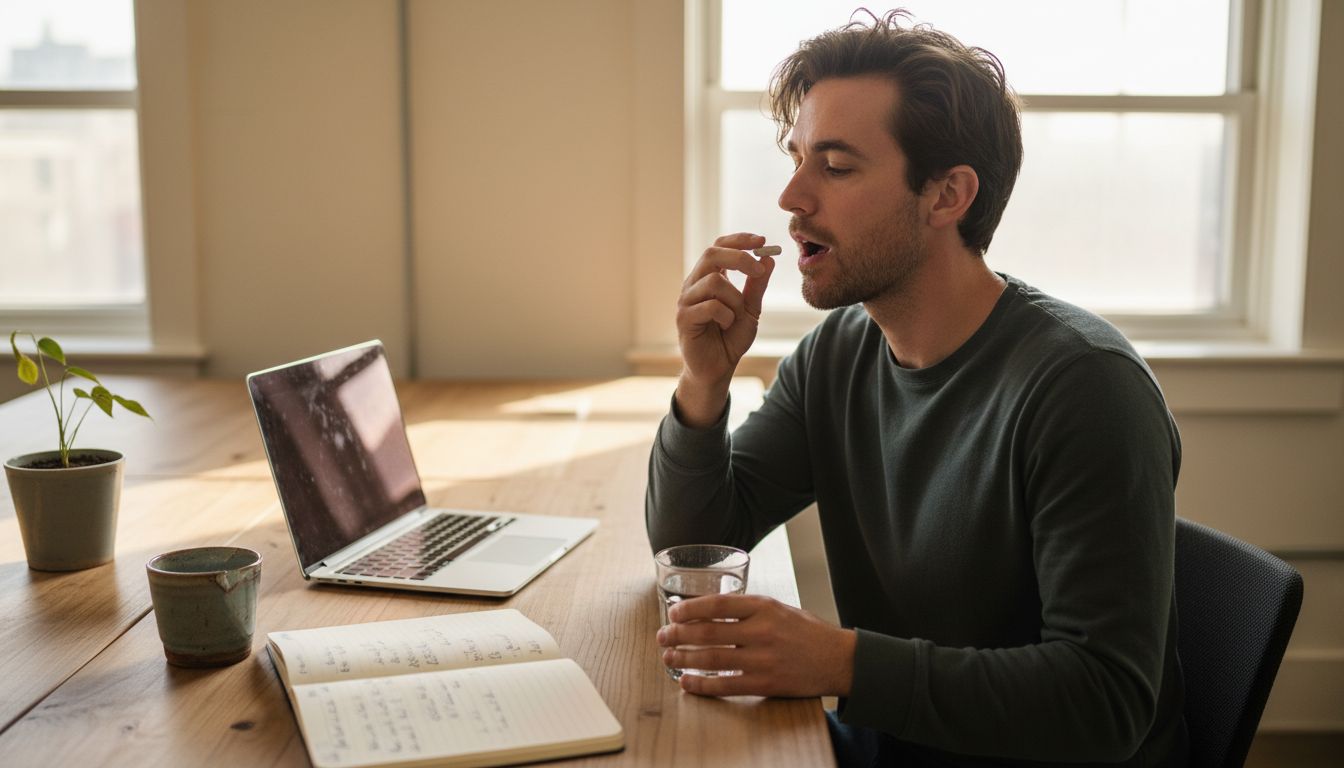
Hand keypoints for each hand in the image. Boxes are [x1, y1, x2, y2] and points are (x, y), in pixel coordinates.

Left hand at [657, 594, 854, 697]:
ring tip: (668, 657)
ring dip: (684, 658)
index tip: (673, 613)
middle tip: (663, 636)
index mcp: (764, 606)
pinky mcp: (765, 683)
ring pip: (711, 658)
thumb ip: (748, 610)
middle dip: (678, 634)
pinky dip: (701, 685)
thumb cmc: (806, 632)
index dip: (690, 609)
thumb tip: (707, 613)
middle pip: (708, 632)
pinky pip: (725, 685)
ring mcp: (763, 659)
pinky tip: (686, 682)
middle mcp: (762, 631)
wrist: (839, 659)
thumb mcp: (779, 609)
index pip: (718, 604)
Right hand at [674, 233, 774, 426]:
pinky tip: (725, 326)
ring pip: (714, 282)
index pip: (719, 246)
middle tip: (758, 270)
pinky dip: (726, 316)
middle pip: (711, 254)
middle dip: (739, 258)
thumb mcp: (751, 309)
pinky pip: (710, 306)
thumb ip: (757, 286)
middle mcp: (694, 284)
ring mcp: (686, 300)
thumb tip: (768, 258)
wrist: (718, 368)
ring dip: (735, 299)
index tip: (762, 241)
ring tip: (736, 316)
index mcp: (709, 277)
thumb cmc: (730, 338)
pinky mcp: (683, 318)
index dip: (739, 240)